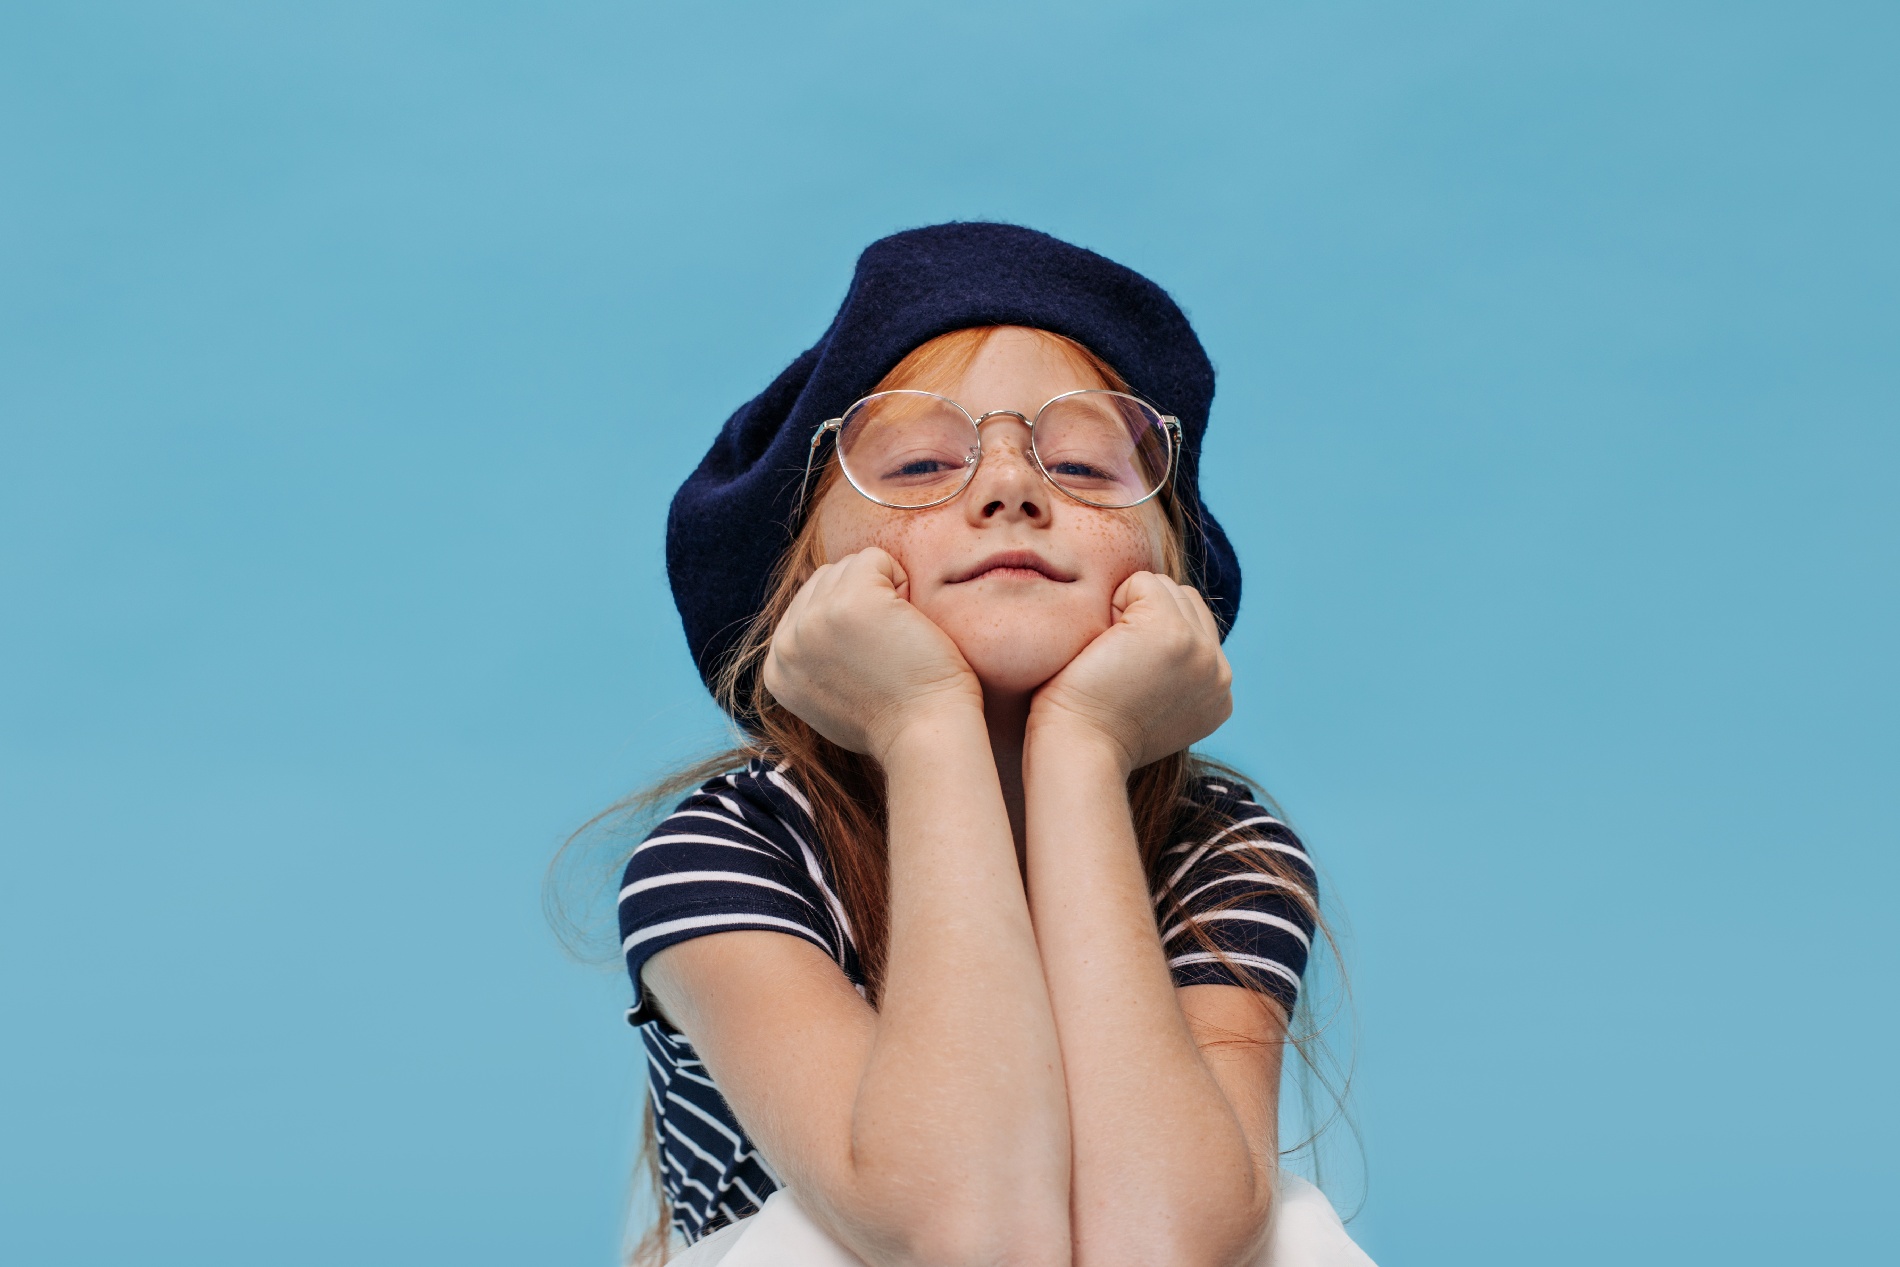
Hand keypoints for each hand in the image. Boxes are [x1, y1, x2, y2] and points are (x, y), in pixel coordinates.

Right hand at [763, 547, 983, 759]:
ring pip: (848, 566)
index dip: (848, 621)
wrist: (925, 735)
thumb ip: (814, 661)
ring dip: (883, 591)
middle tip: (888, 649)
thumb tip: (820, 621)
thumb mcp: (830, 699)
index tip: (870, 662)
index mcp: (777, 669)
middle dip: (863, 601)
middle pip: (824, 581)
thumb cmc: (895, 720)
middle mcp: (787, 643)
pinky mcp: (851, 600)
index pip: (805, 606)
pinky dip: (901, 580)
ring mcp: (815, 620)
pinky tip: (909, 622)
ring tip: (897, 637)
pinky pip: (875, 558)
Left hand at [1028, 572, 1232, 773]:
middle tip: (1115, 664)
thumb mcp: (1152, 707)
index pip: (1195, 626)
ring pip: (1165, 588)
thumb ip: (1173, 674)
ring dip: (1128, 610)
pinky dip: (1113, 602)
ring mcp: (1201, 651)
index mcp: (1219, 694)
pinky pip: (1141, 582)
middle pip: (1184, 601)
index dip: (1150, 635)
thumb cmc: (1094, 730)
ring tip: (1111, 656)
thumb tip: (1160, 639)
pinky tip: (1104, 645)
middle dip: (1143, 616)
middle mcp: (1220, 673)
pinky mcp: (1171, 632)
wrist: (1079, 751)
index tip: (1127, 678)